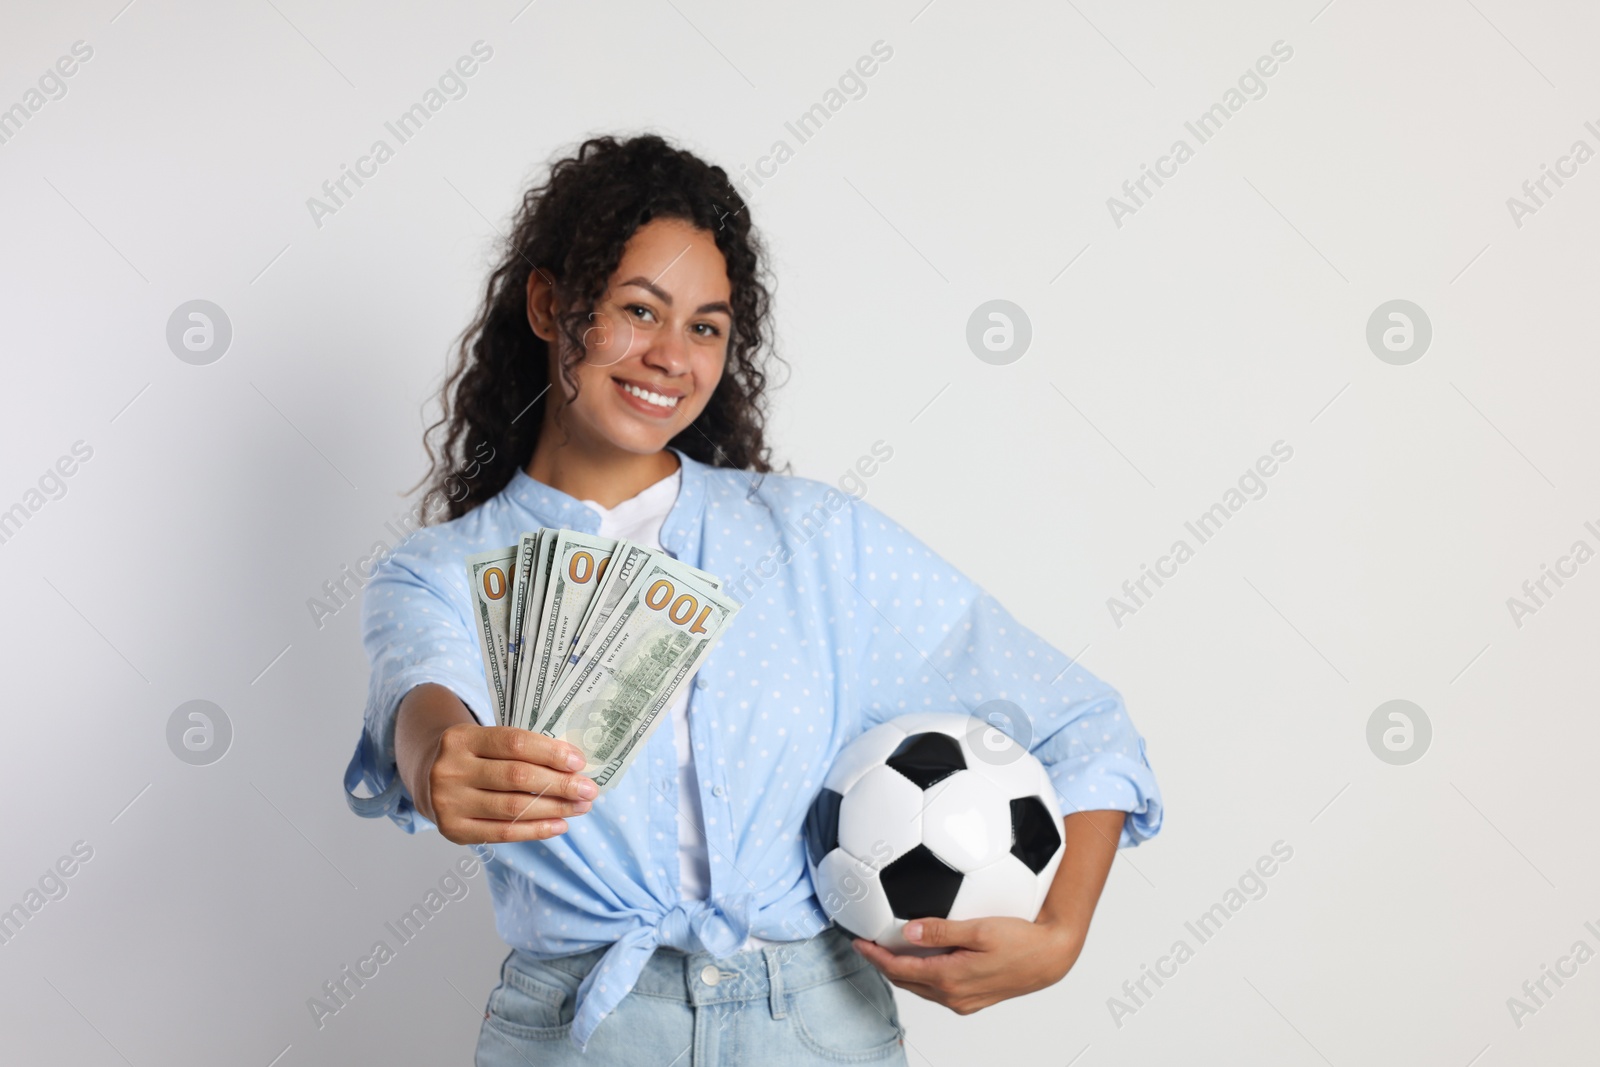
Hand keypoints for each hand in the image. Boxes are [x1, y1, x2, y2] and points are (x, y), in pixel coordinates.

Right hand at [422, 723, 597, 844]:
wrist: (426, 777)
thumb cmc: (472, 757)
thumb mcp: (485, 741)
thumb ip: (522, 750)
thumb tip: (574, 766)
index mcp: (461, 738)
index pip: (515, 743)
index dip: (550, 752)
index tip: (579, 762)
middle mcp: (451, 770)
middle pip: (517, 776)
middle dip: (560, 783)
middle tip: (589, 789)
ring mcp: (449, 802)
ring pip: (513, 807)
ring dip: (554, 808)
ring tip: (581, 807)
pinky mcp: (453, 830)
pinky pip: (503, 833)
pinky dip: (536, 830)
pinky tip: (560, 825)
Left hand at [852, 914, 1085, 1014]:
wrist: (1050, 958)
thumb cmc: (1021, 941)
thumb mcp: (979, 929)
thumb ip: (942, 931)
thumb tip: (909, 932)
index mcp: (950, 979)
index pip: (899, 970)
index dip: (875, 956)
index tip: (859, 942)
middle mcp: (953, 995)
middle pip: (905, 982)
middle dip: (883, 964)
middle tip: (867, 945)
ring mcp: (963, 1001)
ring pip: (920, 987)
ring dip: (901, 971)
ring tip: (887, 951)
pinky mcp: (972, 999)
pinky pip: (937, 989)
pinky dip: (921, 975)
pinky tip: (920, 959)